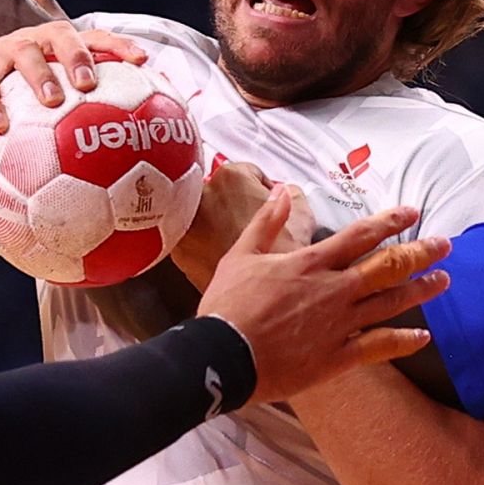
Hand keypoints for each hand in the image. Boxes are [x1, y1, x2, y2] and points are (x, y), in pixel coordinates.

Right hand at [0, 21, 146, 132]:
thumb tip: (118, 158)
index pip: (93, 38)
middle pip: (60, 34)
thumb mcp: (38, 109)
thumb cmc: (6, 101)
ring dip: (41, 76)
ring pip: (23, 52)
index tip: (145, 61)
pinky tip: (1, 127)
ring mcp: (0, 49)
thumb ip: (73, 121)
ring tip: (53, 102)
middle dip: (79, 54)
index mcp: (55, 49)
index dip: (119, 45)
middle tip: (90, 84)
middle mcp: (32, 41)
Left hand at [172, 163, 316, 289]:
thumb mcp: (303, 220)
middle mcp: (202, 194)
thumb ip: (295, 197)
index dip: (268, 191)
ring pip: (210, 217)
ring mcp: (187, 221)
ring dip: (224, 225)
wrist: (248, 310)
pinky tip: (229, 258)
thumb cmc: (276, 264)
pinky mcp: (180, 251)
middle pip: (227, 194)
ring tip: (245, 244)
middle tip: (261, 227)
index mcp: (232, 177)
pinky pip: (198, 241)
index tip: (274, 206)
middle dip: (242, 207)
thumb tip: (287, 192)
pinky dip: (209, 246)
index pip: (253, 174)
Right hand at [198, 186, 449, 403]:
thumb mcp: (241, 254)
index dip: (390, 222)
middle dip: (420, 253)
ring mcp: (339, 324)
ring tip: (444, 280)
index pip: (361, 235)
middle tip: (445, 245)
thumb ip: (267, 221)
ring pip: (391, 303)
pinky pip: (379, 346)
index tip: (412, 213)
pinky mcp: (337, 357)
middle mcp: (334, 289)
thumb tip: (284, 189)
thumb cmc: (227, 305)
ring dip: (421, 290)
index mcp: (312, 263)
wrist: (221, 357)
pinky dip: (404, 341)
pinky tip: (424, 337)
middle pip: (387, 266)